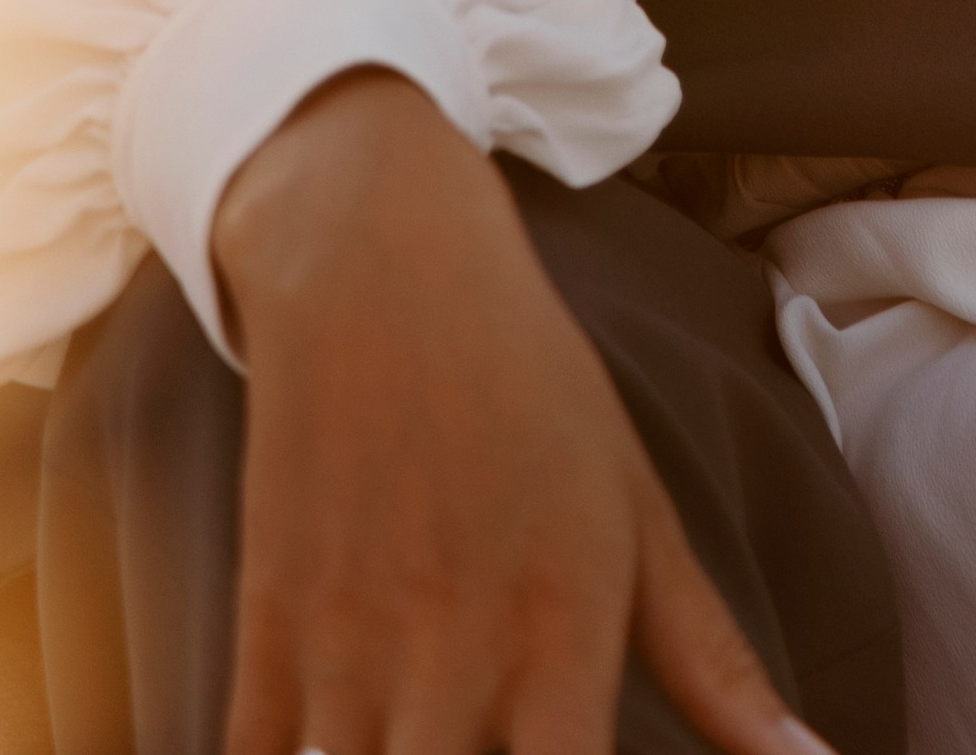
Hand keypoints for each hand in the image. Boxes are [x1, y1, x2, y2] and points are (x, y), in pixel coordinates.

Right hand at [210, 70, 827, 754]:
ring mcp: (344, 650)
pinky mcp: (261, 635)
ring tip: (432, 732)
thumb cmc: (534, 395)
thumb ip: (714, 661)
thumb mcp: (636, 513)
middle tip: (498, 742)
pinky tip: (346, 738)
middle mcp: (451, 655)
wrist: (382, 268)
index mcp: (561, 630)